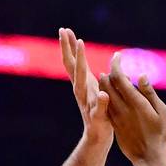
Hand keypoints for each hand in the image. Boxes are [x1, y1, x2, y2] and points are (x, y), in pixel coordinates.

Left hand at [59, 28, 111, 145]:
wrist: (95, 137)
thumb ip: (102, 107)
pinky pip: (79, 68)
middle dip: (66, 46)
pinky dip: (79, 57)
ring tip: (69, 34)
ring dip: (70, 48)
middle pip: (69, 62)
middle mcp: (78, 86)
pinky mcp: (85, 88)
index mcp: (82, 91)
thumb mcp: (102, 118)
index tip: (79, 40)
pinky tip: (80, 52)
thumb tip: (102, 95)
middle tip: (63, 29)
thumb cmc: (100, 128)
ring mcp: (80, 86)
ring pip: (72, 63)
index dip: (79, 55)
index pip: (79, 69)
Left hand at [101, 52, 165, 163]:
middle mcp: (122, 108)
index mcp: (135, 102)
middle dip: (110, 72)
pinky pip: (105, 105)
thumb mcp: (161, 112)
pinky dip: (106, 95)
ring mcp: (115, 116)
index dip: (116, 64)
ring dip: (106, 83)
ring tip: (116, 79)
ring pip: (104, 93)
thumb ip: (150, 93)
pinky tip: (112, 94)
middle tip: (118, 67)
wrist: (149, 157)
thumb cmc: (160, 134)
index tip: (117, 56)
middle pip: (108, 83)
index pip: (119, 77)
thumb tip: (141, 75)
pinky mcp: (113, 124)